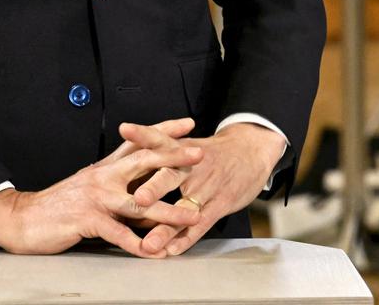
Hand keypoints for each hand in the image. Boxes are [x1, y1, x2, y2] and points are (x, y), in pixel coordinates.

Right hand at [0, 117, 204, 256]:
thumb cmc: (60, 205)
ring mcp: (96, 198)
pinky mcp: (87, 220)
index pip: (139, 142)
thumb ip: (120, 187)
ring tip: (191, 217)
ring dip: (168, 212)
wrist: (23, 218)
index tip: (188, 122)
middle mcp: (104, 177)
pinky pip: (118, 234)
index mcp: (106, 167)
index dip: (163, 130)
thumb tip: (148, 192)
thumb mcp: (92, 188)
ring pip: (139, 203)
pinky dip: (137, 244)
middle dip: (174, 157)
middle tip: (200, 154)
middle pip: (144, 161)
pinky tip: (153, 252)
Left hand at [128, 122, 287, 255]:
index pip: (160, 139)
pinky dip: (186, 238)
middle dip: (155, 188)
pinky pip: (202, 224)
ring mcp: (208, 187)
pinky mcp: (221, 203)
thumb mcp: (189, 144)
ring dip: (166, 227)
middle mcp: (193, 167)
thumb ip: (161, 148)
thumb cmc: (213, 151)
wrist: (253, 150)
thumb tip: (126, 148)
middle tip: (139, 198)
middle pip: (172, 176)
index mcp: (183, 149)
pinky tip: (172, 250)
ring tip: (150, 243)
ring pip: (184, 209)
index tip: (125, 129)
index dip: (143, 134)